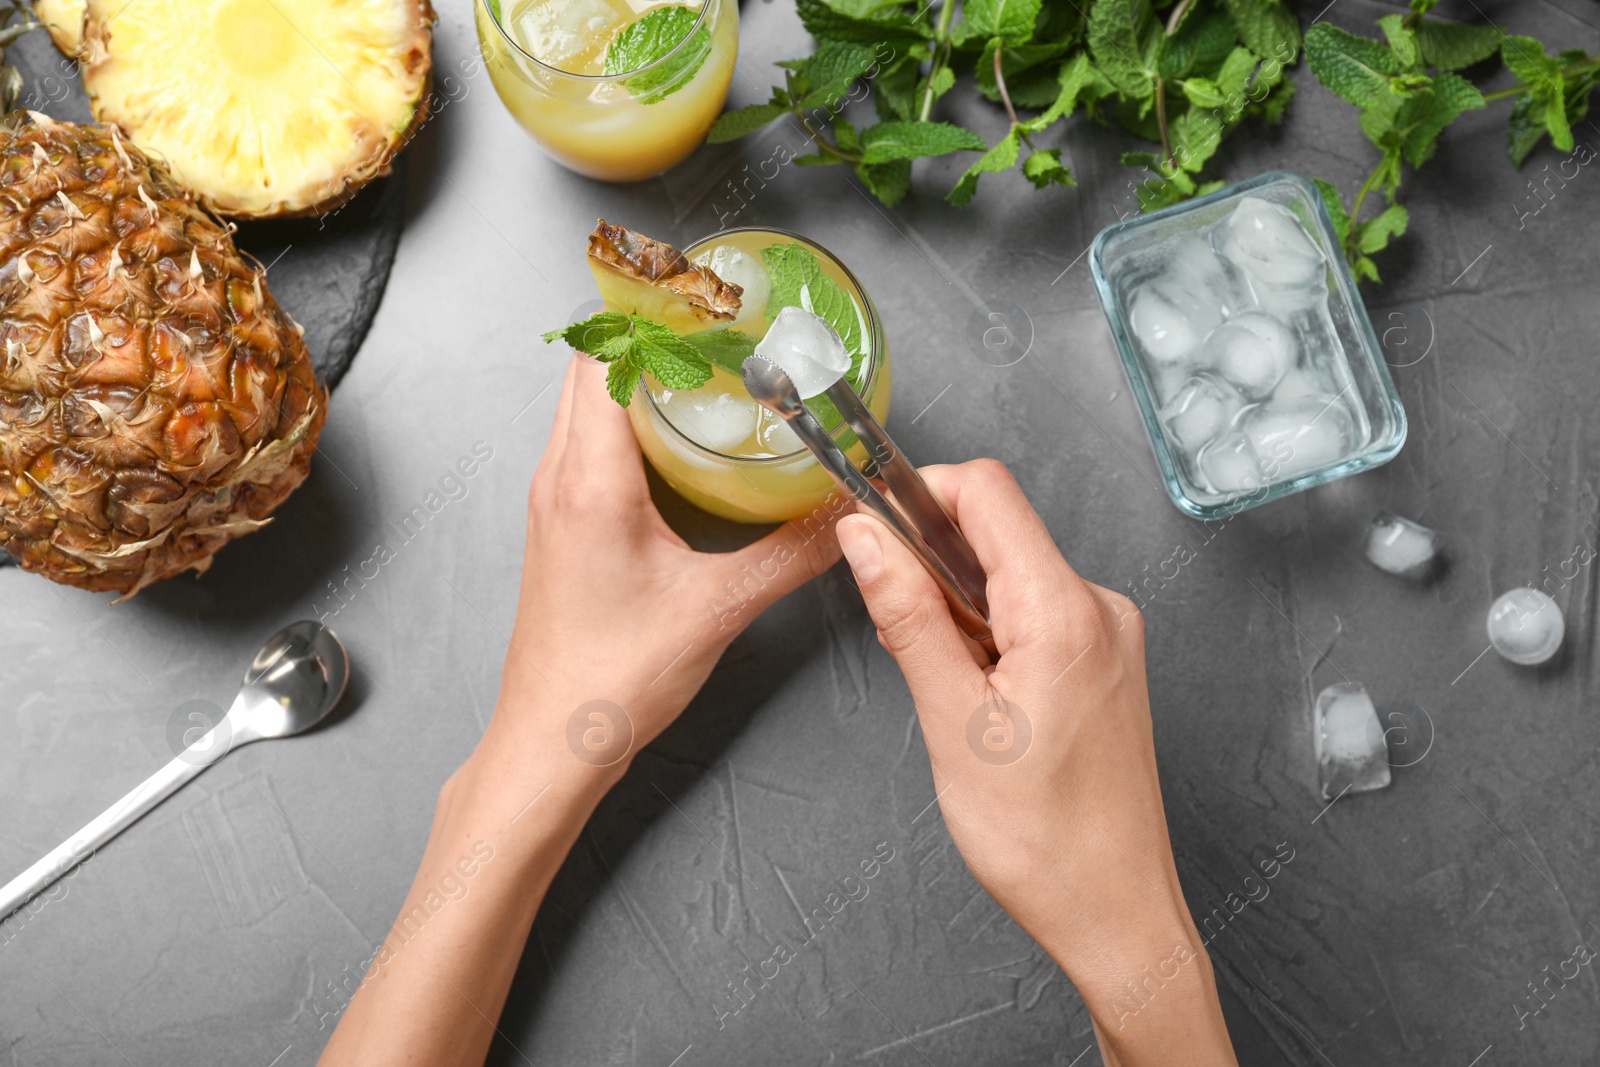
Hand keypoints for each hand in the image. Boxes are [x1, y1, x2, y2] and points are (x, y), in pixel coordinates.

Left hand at [487, 354, 840, 779]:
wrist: (551, 741)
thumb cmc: (612, 680)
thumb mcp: (718, 608)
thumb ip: (790, 554)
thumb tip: (844, 516)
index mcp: (590, 481)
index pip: (604, 357)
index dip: (649, 317)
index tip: (702, 301)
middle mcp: (559, 478)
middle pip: (593, 368)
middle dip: (652, 338)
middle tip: (718, 333)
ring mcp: (553, 501)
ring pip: (587, 406)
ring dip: (638, 380)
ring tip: (706, 375)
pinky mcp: (560, 525)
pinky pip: (587, 445)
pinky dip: (629, 423)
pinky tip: (679, 445)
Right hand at [835, 459, 1232, 1062]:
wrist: (1116, 912)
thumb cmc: (1043, 842)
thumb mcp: (952, 724)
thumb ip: (907, 616)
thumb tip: (866, 538)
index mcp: (1065, 612)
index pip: (987, 492)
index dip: (918, 495)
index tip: (869, 528)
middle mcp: (1100, 608)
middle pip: (997, 530)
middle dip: (931, 563)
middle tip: (898, 633)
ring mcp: (1108, 634)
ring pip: (1011, 574)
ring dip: (959, 606)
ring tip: (946, 689)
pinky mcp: (1105, 660)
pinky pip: (1034, 611)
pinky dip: (990, 633)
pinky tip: (976, 695)